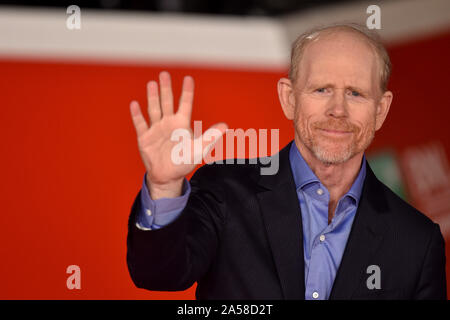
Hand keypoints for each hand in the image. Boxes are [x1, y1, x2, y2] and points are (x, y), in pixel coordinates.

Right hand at [130, 71, 227, 198]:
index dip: (187, 92)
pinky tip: (135, 104)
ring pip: (154, 109)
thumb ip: (211, 136)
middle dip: (166, 88)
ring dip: (153, 97)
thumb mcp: (199, 149)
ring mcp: (156, 129)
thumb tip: (226, 126)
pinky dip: (137, 115)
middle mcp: (168, 123)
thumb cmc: (184, 162)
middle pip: (167, 102)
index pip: (185, 104)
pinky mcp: (145, 138)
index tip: (188, 78)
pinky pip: (140, 124)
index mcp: (181, 124)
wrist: (167, 176)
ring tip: (151, 84)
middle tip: (164, 74)